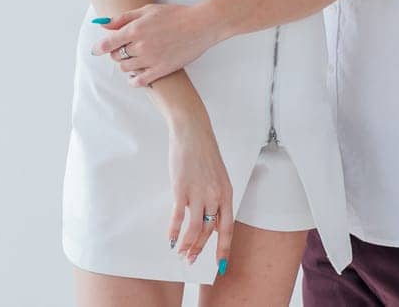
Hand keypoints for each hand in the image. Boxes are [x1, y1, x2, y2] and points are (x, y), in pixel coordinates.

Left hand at [92, 2, 221, 87]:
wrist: (200, 25)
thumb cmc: (175, 14)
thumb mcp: (148, 10)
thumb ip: (125, 18)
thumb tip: (105, 24)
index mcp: (135, 30)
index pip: (108, 43)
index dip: (99, 48)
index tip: (96, 50)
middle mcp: (140, 46)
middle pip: (116, 56)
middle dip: (117, 52)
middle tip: (124, 48)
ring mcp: (151, 59)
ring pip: (126, 68)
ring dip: (125, 64)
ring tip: (133, 59)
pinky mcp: (161, 70)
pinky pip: (140, 81)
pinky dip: (134, 80)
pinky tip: (135, 76)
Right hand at [166, 118, 233, 273]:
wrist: (193, 132)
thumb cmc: (205, 153)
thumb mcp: (219, 177)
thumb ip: (218, 199)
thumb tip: (214, 223)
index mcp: (227, 193)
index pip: (227, 228)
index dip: (224, 248)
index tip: (221, 265)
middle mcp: (215, 196)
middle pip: (209, 231)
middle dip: (200, 249)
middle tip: (191, 260)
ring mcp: (198, 193)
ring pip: (195, 228)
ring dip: (187, 244)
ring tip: (181, 253)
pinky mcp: (181, 189)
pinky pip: (178, 216)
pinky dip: (174, 230)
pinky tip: (170, 239)